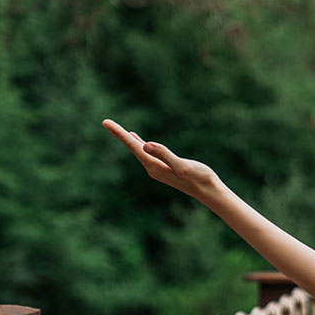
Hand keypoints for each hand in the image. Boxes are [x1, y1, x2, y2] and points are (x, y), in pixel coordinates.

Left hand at [102, 119, 222, 201]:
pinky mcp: (164, 168)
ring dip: (128, 140)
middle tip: (106, 122)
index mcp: (154, 166)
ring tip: (117, 130)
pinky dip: (140, 145)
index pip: (134, 147)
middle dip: (120, 135)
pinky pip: (147, 154)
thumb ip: (165, 155)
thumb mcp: (182, 166)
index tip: (106, 123)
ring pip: (139, 151)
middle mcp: (152, 168)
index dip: (120, 134)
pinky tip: (138, 140)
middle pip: (133, 148)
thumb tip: (146, 144)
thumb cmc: (199, 178)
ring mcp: (157, 169)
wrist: (209, 191)